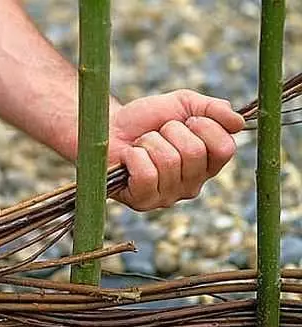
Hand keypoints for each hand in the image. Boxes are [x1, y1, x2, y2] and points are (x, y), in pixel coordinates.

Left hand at [108, 90, 244, 210]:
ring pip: (168, 161)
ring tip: (141, 145)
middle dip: (170, 132)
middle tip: (157, 134)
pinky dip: (134, 157)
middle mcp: (192, 185)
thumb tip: (238, 122)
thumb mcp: (183, 105)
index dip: (204, 126)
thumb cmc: (145, 120)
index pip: (225, 148)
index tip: (186, 120)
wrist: (108, 128)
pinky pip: (146, 174)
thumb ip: (213, 109)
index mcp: (208, 164)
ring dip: (149, 143)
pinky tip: (129, 158)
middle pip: (194, 153)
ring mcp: (168, 197)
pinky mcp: (143, 201)